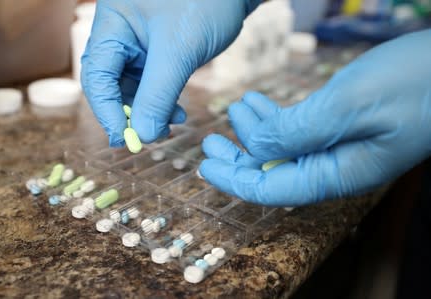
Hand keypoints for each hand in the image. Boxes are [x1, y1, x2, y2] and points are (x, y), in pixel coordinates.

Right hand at [81, 0, 260, 145]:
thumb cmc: (205, 4)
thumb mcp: (179, 51)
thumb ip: (158, 94)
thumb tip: (144, 134)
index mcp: (113, 24)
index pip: (97, 74)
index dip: (106, 110)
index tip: (124, 138)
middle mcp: (120, 35)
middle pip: (110, 84)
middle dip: (128, 113)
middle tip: (146, 138)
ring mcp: (138, 46)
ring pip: (132, 89)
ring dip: (149, 111)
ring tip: (173, 123)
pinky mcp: (157, 55)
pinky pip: (151, 85)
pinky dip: (162, 102)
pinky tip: (177, 113)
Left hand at [199, 30, 430, 206]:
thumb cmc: (414, 85)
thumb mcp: (348, 106)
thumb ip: (297, 131)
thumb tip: (256, 149)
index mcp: (335, 174)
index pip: (272, 190)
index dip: (235, 180)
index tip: (205, 166)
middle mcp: (334, 168)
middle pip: (274, 174)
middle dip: (239, 159)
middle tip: (210, 141)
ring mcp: (339, 149)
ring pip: (284, 150)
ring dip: (256, 132)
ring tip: (237, 108)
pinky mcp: (343, 128)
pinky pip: (300, 131)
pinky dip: (276, 118)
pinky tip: (259, 103)